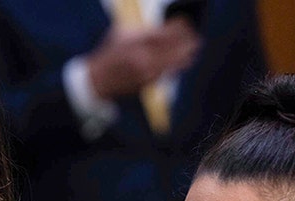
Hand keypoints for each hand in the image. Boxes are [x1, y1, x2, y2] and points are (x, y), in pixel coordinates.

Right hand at [85, 19, 200, 99]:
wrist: (98, 80)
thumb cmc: (110, 55)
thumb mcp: (122, 34)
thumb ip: (145, 31)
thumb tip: (167, 28)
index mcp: (138, 42)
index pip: (167, 33)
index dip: (180, 27)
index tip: (186, 23)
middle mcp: (145, 58)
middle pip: (176, 48)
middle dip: (189, 41)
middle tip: (196, 37)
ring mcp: (148, 72)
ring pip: (176, 62)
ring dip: (187, 54)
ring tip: (194, 48)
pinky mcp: (149, 83)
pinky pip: (170, 73)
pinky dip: (178, 65)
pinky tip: (183, 60)